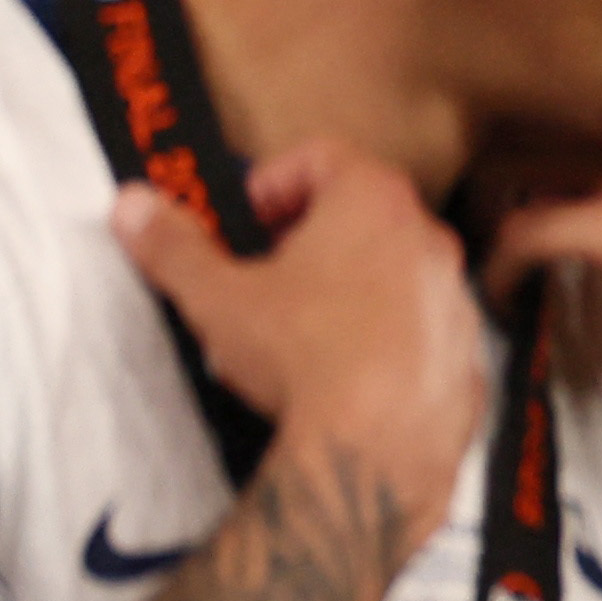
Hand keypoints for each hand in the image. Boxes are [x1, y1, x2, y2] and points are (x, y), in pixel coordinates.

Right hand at [113, 144, 483, 504]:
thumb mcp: (215, 296)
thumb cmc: (304, 355)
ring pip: (395, 272)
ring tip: (294, 330)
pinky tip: (340, 374)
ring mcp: (456, 297)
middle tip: (260, 273)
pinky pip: (418, 329)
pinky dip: (382, 337)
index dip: (272, 179)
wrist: (378, 445)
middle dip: (304, 235)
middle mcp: (429, 239)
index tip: (243, 219)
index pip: (323, 155)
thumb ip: (173, 245)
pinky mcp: (465, 352)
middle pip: (362, 212)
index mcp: (374, 203)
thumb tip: (135, 207)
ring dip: (347, 286)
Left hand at [486, 89, 601, 385]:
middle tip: (469, 194)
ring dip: (475, 202)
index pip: (569, 65)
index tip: (500, 143)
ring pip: (503, 160)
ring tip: (473, 238)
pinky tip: (501, 293)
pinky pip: (517, 235)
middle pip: (522, 103)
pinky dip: (496, 268)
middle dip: (481, 147)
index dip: (520, 102)